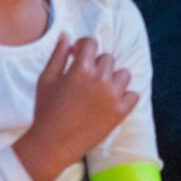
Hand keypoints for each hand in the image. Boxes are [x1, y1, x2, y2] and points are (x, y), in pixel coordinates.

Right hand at [12, 36, 137, 180]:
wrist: (53, 144)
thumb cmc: (46, 110)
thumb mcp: (46, 79)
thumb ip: (59, 55)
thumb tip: (67, 35)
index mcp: (81, 69)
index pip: (91, 43)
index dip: (82, 48)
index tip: (77, 57)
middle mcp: (101, 79)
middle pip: (107, 58)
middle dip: (95, 65)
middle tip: (83, 80)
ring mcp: (113, 96)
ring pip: (123, 74)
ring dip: (112, 78)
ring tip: (98, 91)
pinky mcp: (121, 112)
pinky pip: (133, 94)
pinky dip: (125, 96)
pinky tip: (110, 101)